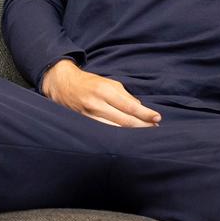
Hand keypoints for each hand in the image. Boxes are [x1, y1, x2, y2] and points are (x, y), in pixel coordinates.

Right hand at [40, 60, 160, 127]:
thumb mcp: (108, 82)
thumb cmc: (89, 82)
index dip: (145, 114)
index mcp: (105, 90)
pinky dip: (117, 135)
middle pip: (125, 120)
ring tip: (144, 134)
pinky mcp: (84, 123)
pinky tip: (125, 137)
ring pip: (115, 129)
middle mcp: (97, 103)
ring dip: (132, 133)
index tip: (157, 118)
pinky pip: (103, 131)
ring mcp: (89, 115)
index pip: (130, 106)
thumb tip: (140, 107)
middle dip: (142, 126)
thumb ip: (125, 95)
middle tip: (154, 128)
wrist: (62, 84)